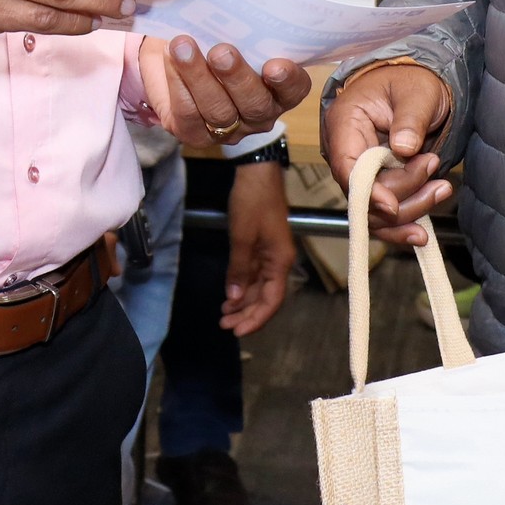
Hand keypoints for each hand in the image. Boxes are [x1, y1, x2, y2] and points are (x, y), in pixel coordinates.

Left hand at [138, 35, 310, 145]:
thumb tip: (239, 1)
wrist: (173, 50)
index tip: (275, 64)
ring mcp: (228, 129)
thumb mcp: (231, 26)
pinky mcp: (194, 134)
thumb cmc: (211, 35)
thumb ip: (243, 21)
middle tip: (222, 51)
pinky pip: (188, 114)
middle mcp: (258, 113)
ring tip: (183, 47)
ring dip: (200, 77)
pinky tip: (171, 58)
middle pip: (255, 104)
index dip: (288, 80)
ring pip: (219, 111)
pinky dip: (178, 83)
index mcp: (278, 87)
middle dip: (237, 77)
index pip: (294, 89)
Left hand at [221, 161, 297, 335]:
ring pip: (259, 288)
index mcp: (280, 262)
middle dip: (247, 314)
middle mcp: (279, 262)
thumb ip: (239, 269)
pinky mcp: (261, 247)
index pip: (272, 300)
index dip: (256, 319)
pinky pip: (253, 274)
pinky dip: (242, 286)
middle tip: (224, 325)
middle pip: (266, 298)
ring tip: (223, 314)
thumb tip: (233, 298)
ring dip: (242, 302)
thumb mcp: (242, 237)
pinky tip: (229, 295)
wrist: (257, 173)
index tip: (237, 331)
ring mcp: (270, 254)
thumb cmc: (252, 203)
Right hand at [323, 59, 454, 245]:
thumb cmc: (412, 83)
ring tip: (443, 188)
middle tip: (432, 164)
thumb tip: (403, 148)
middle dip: (402, 193)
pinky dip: (404, 223)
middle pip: (363, 194)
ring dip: (411, 208)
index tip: (392, 206)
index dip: (367, 191)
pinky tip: (422, 232)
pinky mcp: (376, 185)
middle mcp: (345, 151)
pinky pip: (383, 215)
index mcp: (345, 122)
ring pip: (375, 211)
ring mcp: (359, 172)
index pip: (347, 166)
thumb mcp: (417, 92)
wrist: (417, 87)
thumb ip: (409, 119)